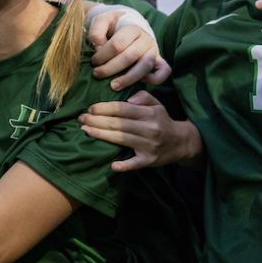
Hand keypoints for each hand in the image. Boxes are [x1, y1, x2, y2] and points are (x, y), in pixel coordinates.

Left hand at [79, 91, 201, 171]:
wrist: (181, 142)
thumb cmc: (161, 120)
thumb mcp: (156, 104)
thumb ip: (143, 96)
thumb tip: (128, 98)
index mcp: (149, 114)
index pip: (122, 109)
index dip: (104, 108)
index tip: (90, 108)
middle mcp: (149, 129)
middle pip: (118, 124)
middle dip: (97, 121)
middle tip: (81, 119)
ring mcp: (149, 146)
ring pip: (121, 139)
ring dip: (101, 135)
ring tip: (85, 130)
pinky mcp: (149, 161)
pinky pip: (135, 164)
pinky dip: (124, 165)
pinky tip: (113, 166)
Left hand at [89, 11, 170, 89]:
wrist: (127, 26)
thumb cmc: (112, 26)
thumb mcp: (102, 22)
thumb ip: (97, 31)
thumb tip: (98, 47)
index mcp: (132, 28)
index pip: (118, 44)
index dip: (103, 55)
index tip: (93, 61)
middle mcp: (146, 39)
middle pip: (130, 56)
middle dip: (111, 68)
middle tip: (97, 74)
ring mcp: (154, 50)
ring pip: (145, 66)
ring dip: (128, 78)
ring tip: (113, 86)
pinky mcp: (159, 61)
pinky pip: (163, 71)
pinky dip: (154, 79)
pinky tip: (139, 82)